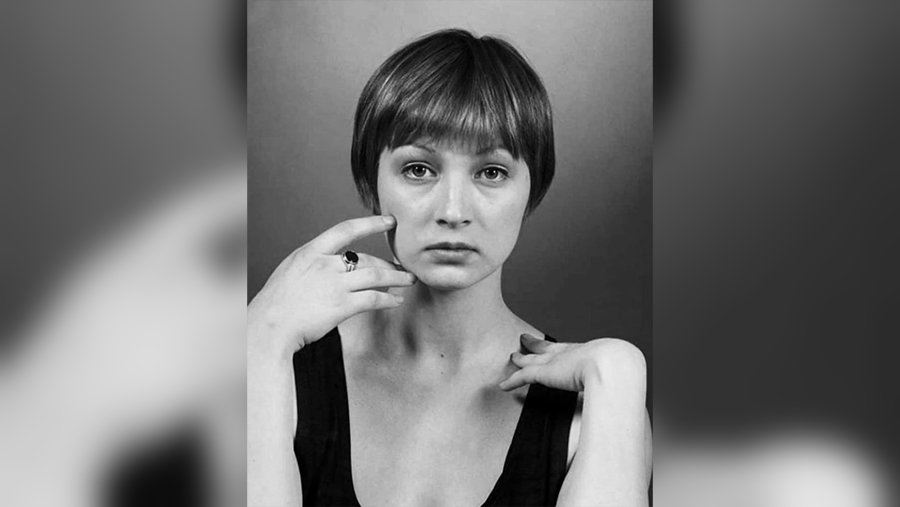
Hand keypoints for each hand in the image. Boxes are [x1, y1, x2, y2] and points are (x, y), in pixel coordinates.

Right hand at [248, 215, 415, 360]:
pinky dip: (388, 300)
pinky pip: (373, 299)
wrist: (268, 326)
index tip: (389, 221)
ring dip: (397, 278)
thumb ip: (313, 264)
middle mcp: (324, 264)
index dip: (371, 224)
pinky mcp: (341, 306)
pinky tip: (396, 301)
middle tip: (402, 267)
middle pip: (366, 258)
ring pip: (376, 276)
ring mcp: (334, 284)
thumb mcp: (291, 271)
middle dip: (388, 264)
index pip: (346, 230)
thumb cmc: (276, 304)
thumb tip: (333, 264)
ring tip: (409, 280)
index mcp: (310, 252)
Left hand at [500, 334, 645, 391]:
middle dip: (535, 345)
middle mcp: (567, 355)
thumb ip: (614, 381)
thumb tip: (624, 392)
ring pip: (531, 360)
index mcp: (584, 353)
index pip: (565, 350)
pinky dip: (512, 382)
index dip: (556, 348)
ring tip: (512, 356)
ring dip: (521, 359)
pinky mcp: (544, 373)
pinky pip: (522, 377)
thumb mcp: (616, 371)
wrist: (611, 364)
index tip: (551, 346)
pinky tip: (502, 386)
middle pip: (545, 349)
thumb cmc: (618, 369)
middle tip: (524, 338)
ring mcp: (554, 363)